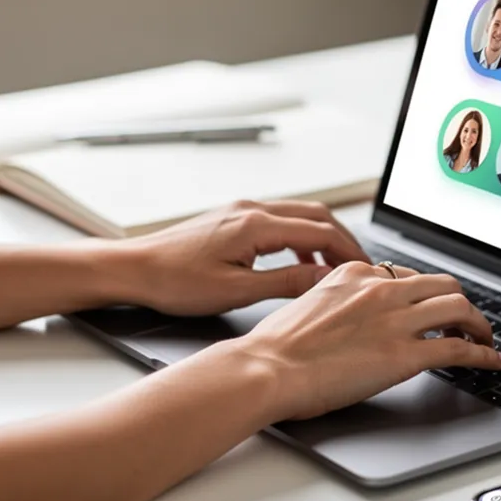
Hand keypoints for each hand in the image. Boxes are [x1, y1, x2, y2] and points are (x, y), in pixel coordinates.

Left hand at [114, 200, 368, 315]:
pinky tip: (298, 264)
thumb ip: (286, 284)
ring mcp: (242, 210)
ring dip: (323, 238)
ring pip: (300, 215)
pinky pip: (280, 220)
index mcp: (257, 225)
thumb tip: (325, 282)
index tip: (367, 272)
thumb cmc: (175, 283)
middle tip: (360, 268)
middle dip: (344, 241)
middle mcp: (253, 209)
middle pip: (318, 216)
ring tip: (335, 269)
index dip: (350, 252)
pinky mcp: (233, 217)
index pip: (322, 232)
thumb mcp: (237, 292)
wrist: (133, 269)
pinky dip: (300, 238)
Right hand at [231, 260, 500, 420]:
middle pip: (442, 285)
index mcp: (355, 273)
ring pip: (459, 309)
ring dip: (479, 325)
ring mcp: (395, 319)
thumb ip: (339, 302)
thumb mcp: (308, 303)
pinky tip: (492, 362)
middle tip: (468, 322)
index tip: (433, 306)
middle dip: (462, 303)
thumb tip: (352, 319)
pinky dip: (483, 354)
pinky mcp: (405, 354)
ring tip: (485, 340)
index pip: (407, 276)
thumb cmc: (276, 347)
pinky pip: (458, 349)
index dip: (427, 294)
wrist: (267, 367)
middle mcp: (380, 288)